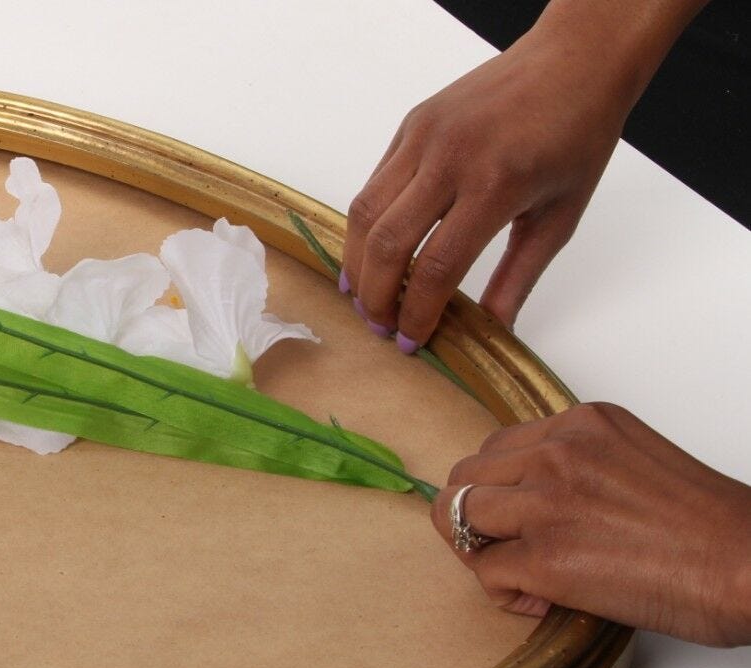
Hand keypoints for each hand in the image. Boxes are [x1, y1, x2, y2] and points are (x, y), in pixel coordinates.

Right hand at [342, 1, 702, 349]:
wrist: (574, 61)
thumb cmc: (577, 134)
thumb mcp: (559, 217)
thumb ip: (519, 277)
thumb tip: (492, 331)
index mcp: (496, 185)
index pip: (435, 267)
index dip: (417, 312)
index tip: (414, 340)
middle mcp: (451, 158)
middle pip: (386, 244)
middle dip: (376, 297)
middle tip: (380, 326)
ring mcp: (424, 137)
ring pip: (365, 214)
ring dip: (357, 263)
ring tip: (364, 296)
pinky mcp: (411, 126)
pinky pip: (373, 184)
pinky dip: (364, 226)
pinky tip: (369, 253)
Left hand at [432, 403, 750, 646]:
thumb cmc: (712, 529)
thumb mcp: (635, 463)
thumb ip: (580, 468)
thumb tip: (533, 504)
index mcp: (584, 425)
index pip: (496, 448)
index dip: (499, 489)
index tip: (521, 517)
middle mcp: (559, 453)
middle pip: (464, 477)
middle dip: (473, 516)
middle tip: (506, 547)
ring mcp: (547, 502)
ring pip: (456, 516)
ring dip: (477, 549)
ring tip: (519, 572)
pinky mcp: (544, 557)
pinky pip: (484, 572)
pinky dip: (504, 593)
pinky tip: (543, 601)